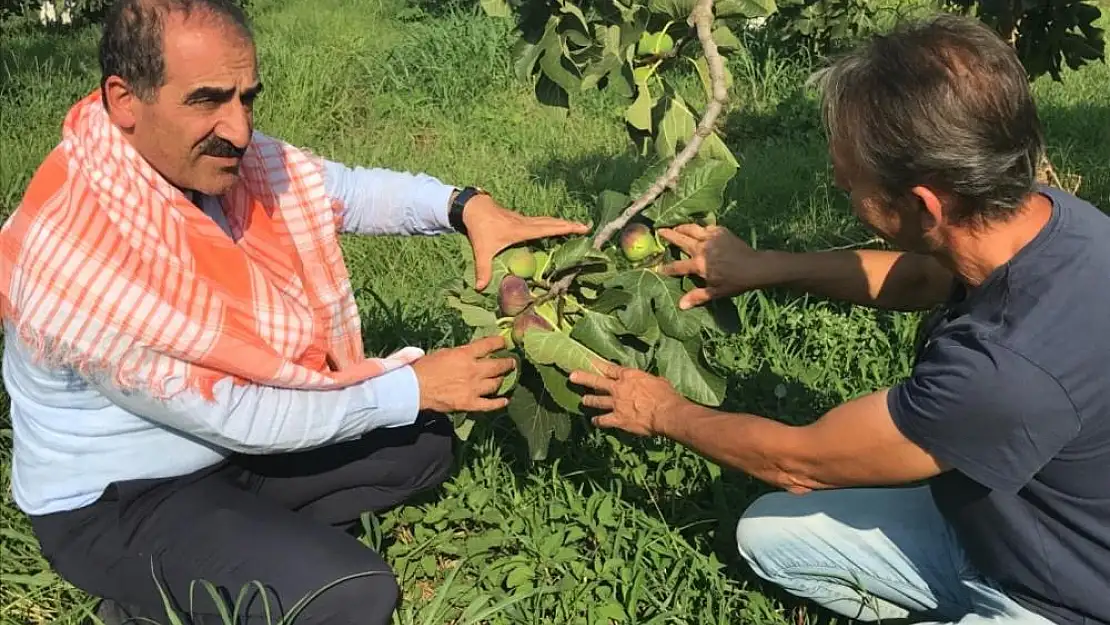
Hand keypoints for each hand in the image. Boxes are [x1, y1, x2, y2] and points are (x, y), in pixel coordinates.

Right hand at [410, 336, 514, 412]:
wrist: (414, 388)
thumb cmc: (425, 367)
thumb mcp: (444, 352)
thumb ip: (461, 353)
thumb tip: (472, 353)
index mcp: (465, 355)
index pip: (489, 345)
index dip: (499, 342)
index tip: (504, 343)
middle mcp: (473, 370)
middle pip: (498, 366)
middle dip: (507, 363)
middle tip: (512, 362)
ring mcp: (473, 388)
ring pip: (496, 384)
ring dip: (502, 380)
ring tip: (505, 378)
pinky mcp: (470, 403)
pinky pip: (489, 404)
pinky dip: (499, 403)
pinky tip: (505, 400)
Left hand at [462, 194, 589, 290]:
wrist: (473, 207)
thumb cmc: (480, 228)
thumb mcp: (481, 250)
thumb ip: (483, 269)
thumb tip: (479, 288)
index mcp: (521, 230)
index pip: (548, 229)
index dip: (565, 228)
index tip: (581, 228)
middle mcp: (526, 223)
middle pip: (552, 223)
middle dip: (570, 225)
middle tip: (587, 227)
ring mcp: (523, 220)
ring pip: (547, 220)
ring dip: (561, 223)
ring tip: (576, 226)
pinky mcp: (520, 219)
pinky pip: (540, 221)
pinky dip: (551, 223)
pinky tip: (554, 227)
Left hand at [569, 361, 688, 436]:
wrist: (666, 413)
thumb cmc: (666, 396)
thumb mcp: (657, 381)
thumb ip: (648, 380)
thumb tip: (651, 381)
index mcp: (629, 376)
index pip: (609, 367)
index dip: (597, 363)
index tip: (587, 360)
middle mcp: (618, 388)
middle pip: (596, 380)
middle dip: (582, 378)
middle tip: (572, 376)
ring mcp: (616, 404)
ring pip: (595, 400)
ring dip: (588, 400)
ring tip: (583, 400)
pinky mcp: (617, 419)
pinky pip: (602, 420)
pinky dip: (597, 421)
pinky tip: (594, 421)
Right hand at [657, 224, 767, 308]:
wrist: (755, 266)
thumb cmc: (735, 282)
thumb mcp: (716, 292)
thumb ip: (697, 296)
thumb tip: (680, 305)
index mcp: (699, 264)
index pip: (677, 266)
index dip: (666, 268)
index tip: (657, 268)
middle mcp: (702, 248)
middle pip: (680, 240)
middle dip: (668, 235)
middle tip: (659, 231)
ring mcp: (711, 238)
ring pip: (691, 229)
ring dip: (681, 227)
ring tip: (675, 227)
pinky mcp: (720, 231)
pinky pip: (706, 227)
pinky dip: (699, 227)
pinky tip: (697, 229)